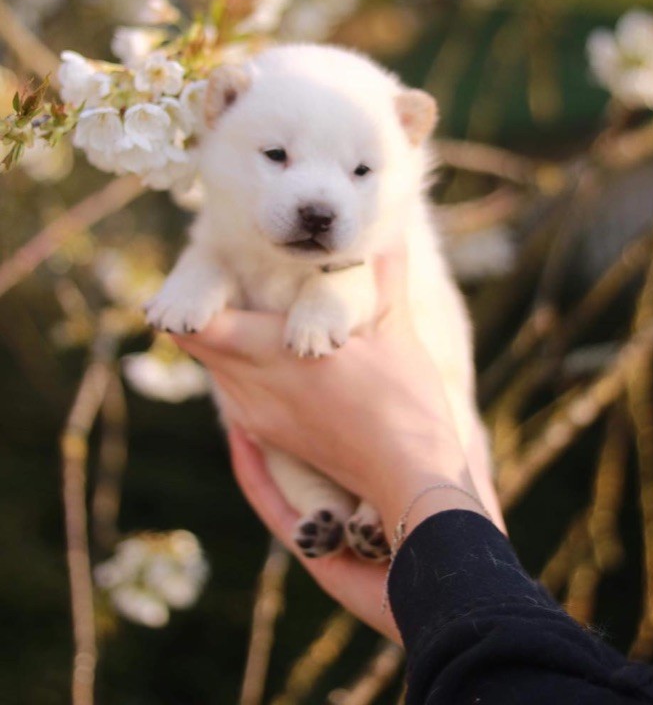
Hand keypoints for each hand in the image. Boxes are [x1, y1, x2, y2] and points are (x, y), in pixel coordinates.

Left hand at [173, 249, 503, 628]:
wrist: (409, 481)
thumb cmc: (405, 405)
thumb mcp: (396, 331)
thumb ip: (385, 274)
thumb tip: (393, 226)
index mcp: (273, 355)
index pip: (198, 324)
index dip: (186, 295)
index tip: (199, 265)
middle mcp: (253, 389)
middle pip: (196, 343)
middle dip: (204, 308)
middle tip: (225, 274)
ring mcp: (256, 418)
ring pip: (214, 367)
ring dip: (222, 338)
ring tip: (247, 307)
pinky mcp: (268, 436)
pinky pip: (232, 391)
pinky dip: (238, 365)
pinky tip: (269, 352)